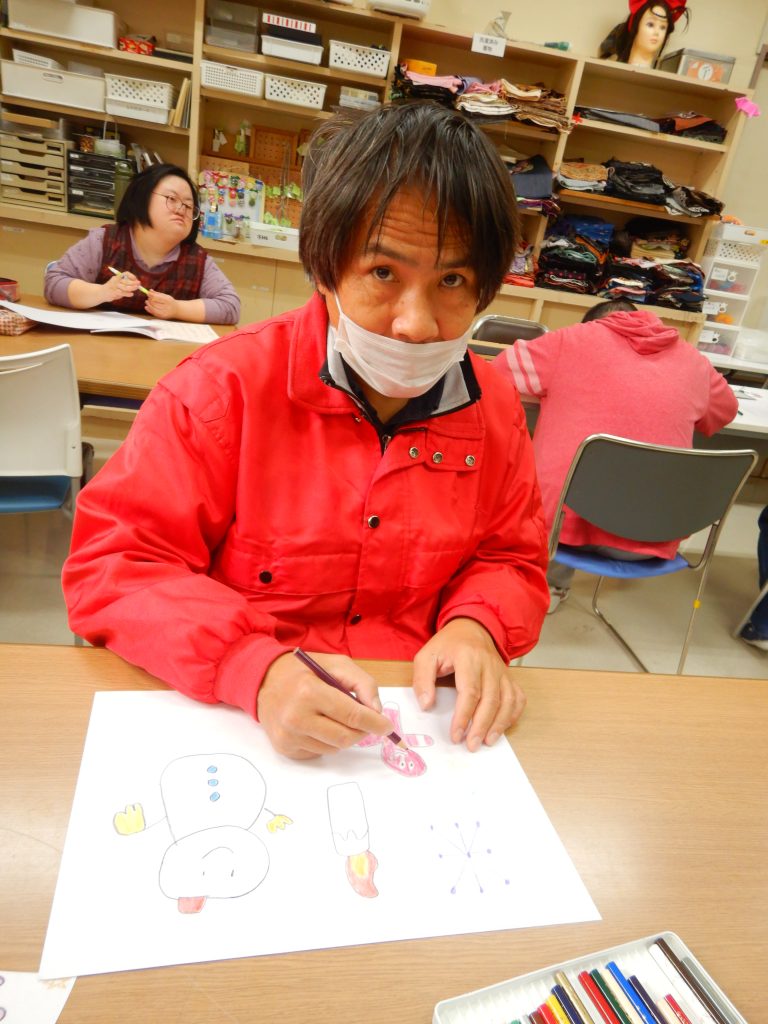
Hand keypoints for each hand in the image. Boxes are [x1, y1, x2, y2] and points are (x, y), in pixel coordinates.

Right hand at [102, 272, 139, 302]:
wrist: (101, 293)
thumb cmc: (112, 289)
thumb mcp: (117, 283)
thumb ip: (125, 283)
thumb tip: (136, 284)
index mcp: (117, 277)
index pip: (125, 274)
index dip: (131, 276)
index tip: (135, 279)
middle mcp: (115, 281)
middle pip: (126, 281)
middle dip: (133, 282)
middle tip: (138, 284)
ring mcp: (114, 287)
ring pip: (125, 287)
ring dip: (132, 288)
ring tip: (136, 288)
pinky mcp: (113, 292)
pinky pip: (122, 293)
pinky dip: (128, 294)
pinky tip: (131, 294)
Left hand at [144, 290, 177, 318]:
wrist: (176, 310)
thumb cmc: (170, 301)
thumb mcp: (165, 296)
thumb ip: (158, 294)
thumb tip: (150, 290)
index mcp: (168, 300)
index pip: (157, 297)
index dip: (151, 295)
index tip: (148, 293)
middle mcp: (167, 307)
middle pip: (155, 303)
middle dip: (150, 300)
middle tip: (148, 297)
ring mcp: (164, 313)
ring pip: (153, 308)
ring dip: (148, 304)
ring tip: (146, 301)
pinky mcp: (162, 316)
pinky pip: (154, 313)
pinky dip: (149, 309)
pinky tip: (146, 307)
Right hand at [257, 651, 392, 759]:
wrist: (264, 681)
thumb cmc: (304, 671)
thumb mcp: (336, 664)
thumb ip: (363, 683)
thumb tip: (376, 711)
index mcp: (310, 691)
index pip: (352, 715)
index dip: (375, 723)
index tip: (388, 727)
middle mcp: (296, 717)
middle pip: (346, 737)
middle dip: (362, 731)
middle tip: (365, 722)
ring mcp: (288, 736)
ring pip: (334, 748)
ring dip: (343, 735)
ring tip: (334, 717)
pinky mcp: (285, 748)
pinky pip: (319, 752)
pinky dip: (326, 741)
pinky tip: (317, 724)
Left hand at [412, 618, 525, 750]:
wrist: (472, 628)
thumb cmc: (448, 645)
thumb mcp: (426, 655)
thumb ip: (422, 679)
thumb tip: (426, 705)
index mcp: (468, 657)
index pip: (470, 691)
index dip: (464, 716)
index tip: (456, 735)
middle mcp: (489, 664)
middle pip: (491, 699)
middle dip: (481, 725)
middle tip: (471, 745)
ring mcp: (502, 671)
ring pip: (507, 701)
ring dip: (499, 724)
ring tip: (487, 741)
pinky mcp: (509, 677)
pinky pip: (517, 698)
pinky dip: (512, 715)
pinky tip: (502, 728)